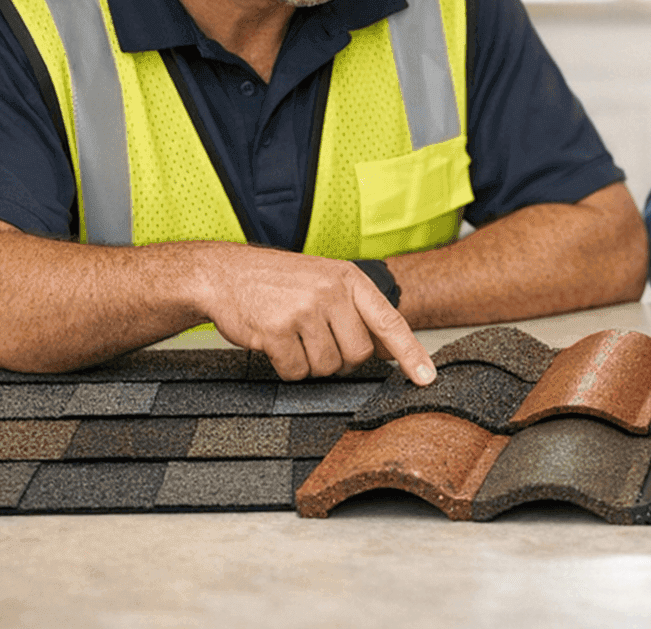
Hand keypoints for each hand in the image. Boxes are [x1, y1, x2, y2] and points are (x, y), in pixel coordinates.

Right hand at [189, 244, 435, 383]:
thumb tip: (389, 349)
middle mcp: (331, 292)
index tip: (427, 378)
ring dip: (310, 363)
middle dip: (341, 359)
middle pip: (358, 354)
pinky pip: (295, 372)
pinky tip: (275, 343)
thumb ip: (356, 309)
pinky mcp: (277, 330)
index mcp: (349, 278)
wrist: (223, 273)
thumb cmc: (278, 281)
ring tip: (294, 337)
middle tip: (318, 341)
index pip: (389, 321)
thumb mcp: (324, 280)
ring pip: (327, 367)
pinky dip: (286, 367)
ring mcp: (304, 310)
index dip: (411, 353)